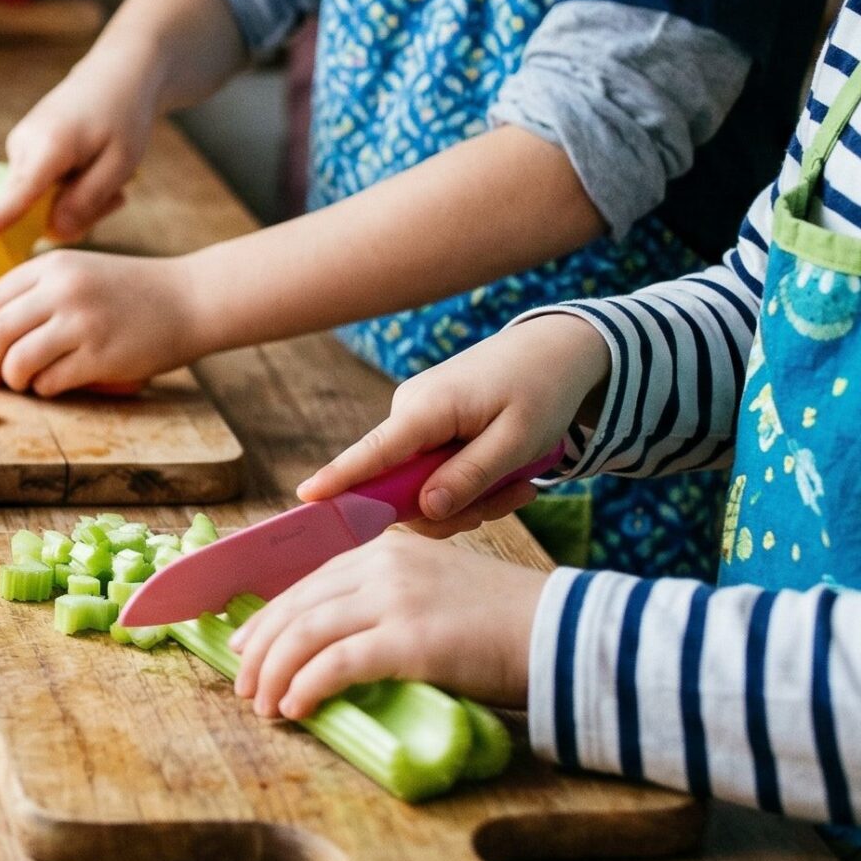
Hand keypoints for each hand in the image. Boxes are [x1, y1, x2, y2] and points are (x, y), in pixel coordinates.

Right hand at [0, 50, 158, 243]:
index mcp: (49, 146)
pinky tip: (91, 170)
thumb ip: (86, 201)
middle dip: (73, 215)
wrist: (115, 73)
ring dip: (74, 201)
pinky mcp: (21, 151)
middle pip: (32, 209)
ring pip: (37, 202)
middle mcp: (22, 147)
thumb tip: (52, 233)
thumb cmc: (122, 116)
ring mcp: (18, 148)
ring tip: (108, 178)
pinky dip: (66, 189)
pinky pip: (38, 189)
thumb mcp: (120, 164)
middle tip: (117, 197)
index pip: (19, 191)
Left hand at [0, 249, 204, 395]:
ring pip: (18, 360)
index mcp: (53, 265)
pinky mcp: (101, 355)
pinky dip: (45, 389)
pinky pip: (51, 381)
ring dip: (12, 379)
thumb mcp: (80, 272)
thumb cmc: (131, 292)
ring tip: (22, 382)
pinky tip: (54, 384)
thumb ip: (39, 291)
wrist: (191, 299)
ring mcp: (82, 322)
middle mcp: (63, 289)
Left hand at [230, 532, 545, 717]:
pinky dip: (306, 687)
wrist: (566, 633)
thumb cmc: (507, 623)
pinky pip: (335, 664)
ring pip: (305, 634)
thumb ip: (390, 600)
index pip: (309, 584)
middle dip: (261, 649)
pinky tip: (294, 708)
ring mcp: (395, 600)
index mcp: (388, 552)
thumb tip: (342, 640)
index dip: (270, 618)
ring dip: (274, 674)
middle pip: (297, 607)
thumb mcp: (438, 590)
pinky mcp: (409, 640)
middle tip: (243, 685)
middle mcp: (384, 567)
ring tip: (263, 705)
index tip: (246, 646)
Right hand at [298, 314, 609, 534]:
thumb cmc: (542, 389)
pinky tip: (507, 477)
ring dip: (469, 500)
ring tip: (518, 485)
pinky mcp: (427, 429)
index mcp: (426, 409)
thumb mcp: (519, 440)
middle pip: (402, 488)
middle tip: (511, 501)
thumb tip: (426, 510)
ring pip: (422, 488)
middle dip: (452, 509)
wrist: (555, 350)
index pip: (373, 452)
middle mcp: (409, 413)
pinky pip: (433, 474)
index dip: (339, 478)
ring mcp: (416, 421)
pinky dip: (468, 484)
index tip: (305, 497)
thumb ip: (471, 476)